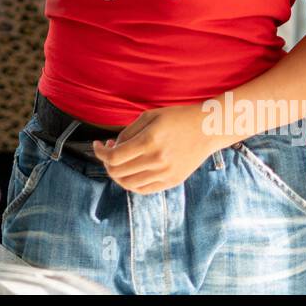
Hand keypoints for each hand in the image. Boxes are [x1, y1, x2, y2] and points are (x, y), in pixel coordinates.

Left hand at [91, 104, 220, 194]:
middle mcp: (157, 160)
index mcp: (149, 141)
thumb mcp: (149, 116)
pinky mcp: (172, 181)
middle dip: (106, 163)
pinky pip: (143, 189)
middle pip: (118, 173)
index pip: (114, 157)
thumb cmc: (177, 118)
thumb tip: (113, 148)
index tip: (97, 145)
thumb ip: (127, 132)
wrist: (207, 129)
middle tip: (108, 151)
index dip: (99, 152)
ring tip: (119, 162)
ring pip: (128, 184)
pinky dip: (131, 183)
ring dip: (117, 174)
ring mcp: (165, 174)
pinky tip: (131, 170)